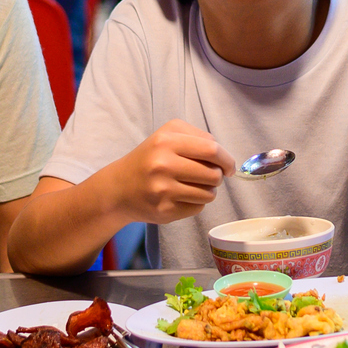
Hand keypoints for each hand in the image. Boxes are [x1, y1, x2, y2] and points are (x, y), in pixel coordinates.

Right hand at [104, 119, 234, 222]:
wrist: (118, 188)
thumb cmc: (149, 159)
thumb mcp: (167, 136)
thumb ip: (197, 138)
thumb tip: (224, 158)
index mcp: (166, 141)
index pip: (212, 149)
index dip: (226, 159)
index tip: (228, 166)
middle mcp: (163, 164)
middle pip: (213, 174)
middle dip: (217, 176)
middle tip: (210, 176)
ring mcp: (163, 190)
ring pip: (209, 194)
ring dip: (208, 191)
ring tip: (194, 186)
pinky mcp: (164, 210)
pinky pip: (198, 208)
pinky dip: (195, 203)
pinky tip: (181, 197)